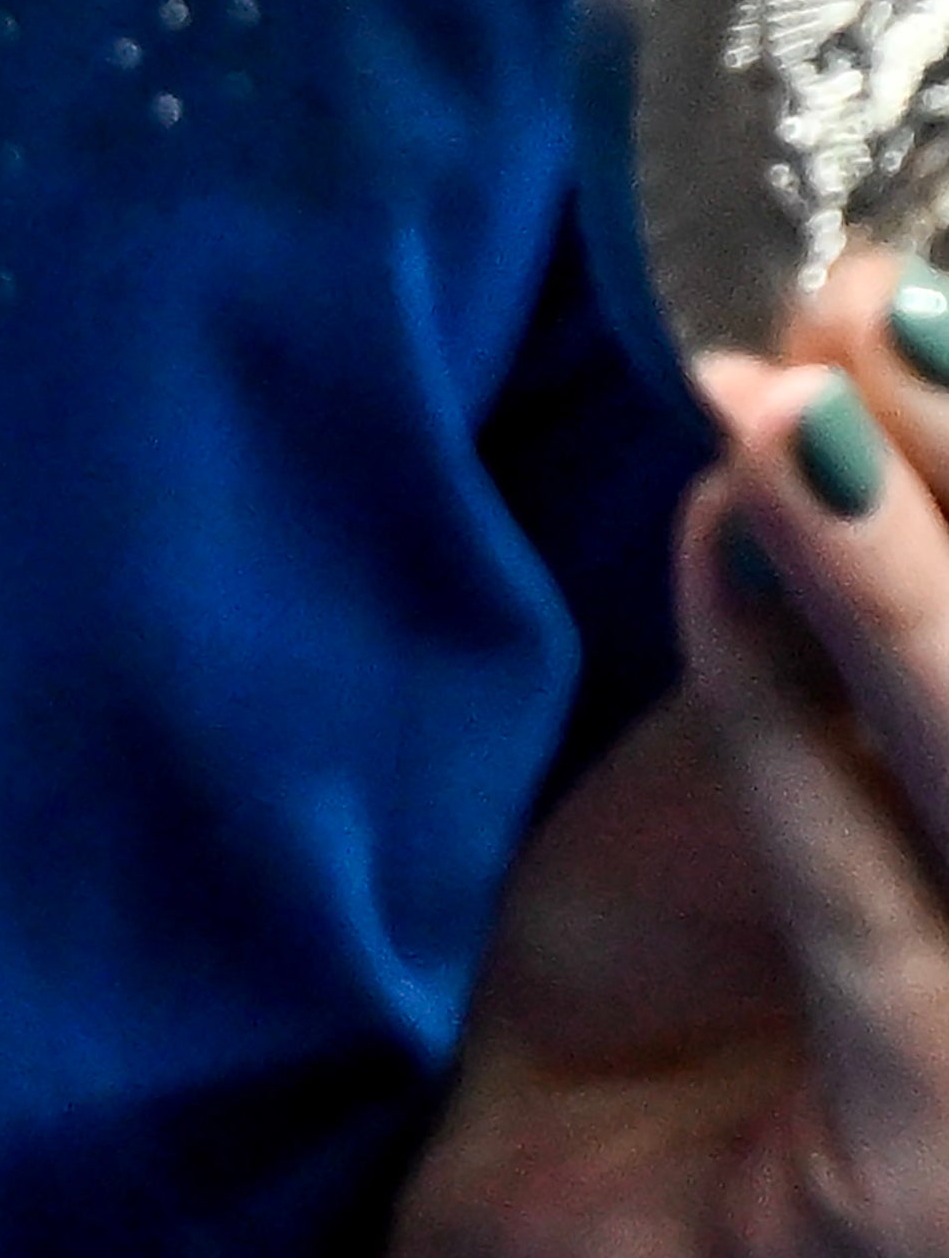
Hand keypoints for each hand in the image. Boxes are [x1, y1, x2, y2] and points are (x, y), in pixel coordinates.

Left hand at [396, 254, 948, 1255]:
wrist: (536, 1182)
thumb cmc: (682, 970)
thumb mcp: (784, 752)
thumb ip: (832, 614)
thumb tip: (836, 378)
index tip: (908, 279)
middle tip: (867, 304)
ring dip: (900, 588)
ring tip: (786, 408)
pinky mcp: (934, 1188)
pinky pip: (881, 929)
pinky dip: (785, 727)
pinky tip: (708, 555)